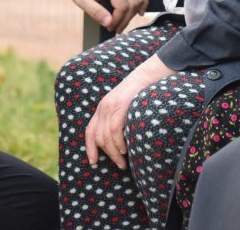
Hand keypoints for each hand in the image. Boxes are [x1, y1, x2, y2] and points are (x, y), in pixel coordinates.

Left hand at [62, 0, 146, 32]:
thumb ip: (96, 12)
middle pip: (133, 4)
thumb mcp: (82, 1)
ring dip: (134, 12)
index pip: (123, 6)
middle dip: (125, 20)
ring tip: (124, 23)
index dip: (118, 20)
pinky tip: (139, 12)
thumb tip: (109, 23)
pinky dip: (142, 1)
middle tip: (116, 29)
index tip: (110, 28)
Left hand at [84, 54, 173, 168]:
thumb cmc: (142, 94)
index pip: (90, 130)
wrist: (149, 74)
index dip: (90, 148)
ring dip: (114, 153)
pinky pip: (114, 129)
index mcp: (102, 108)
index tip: (93, 162)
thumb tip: (121, 142)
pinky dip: (118, 142)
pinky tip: (125, 150)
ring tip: (123, 162)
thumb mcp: (126, 107)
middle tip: (120, 165)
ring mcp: (110, 106)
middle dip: (107, 154)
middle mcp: (103, 107)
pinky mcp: (119, 106)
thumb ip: (120, 120)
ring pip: (106, 136)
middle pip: (98, 137)